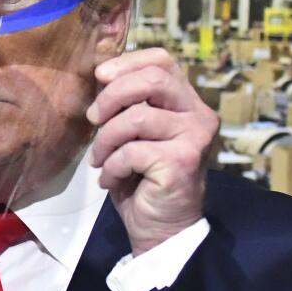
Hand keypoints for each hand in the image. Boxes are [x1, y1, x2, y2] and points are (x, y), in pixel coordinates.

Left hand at [86, 48, 217, 254]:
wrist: (161, 229)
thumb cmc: (144, 180)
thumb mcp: (134, 133)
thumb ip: (128, 105)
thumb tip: (102, 76)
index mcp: (187, 102)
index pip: (162, 60)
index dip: (128, 62)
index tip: (100, 76)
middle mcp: (199, 115)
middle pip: (152, 79)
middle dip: (112, 96)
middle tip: (93, 118)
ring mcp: (194, 138)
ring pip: (135, 118)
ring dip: (106, 140)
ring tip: (100, 159)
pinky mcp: (182, 162)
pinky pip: (131, 151)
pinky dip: (111, 166)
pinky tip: (110, 179)